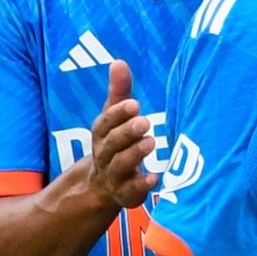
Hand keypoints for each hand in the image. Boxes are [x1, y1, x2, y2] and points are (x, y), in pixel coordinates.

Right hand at [89, 61, 159, 208]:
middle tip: (145, 121)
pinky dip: (142, 184)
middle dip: (127, 132)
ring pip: (121, 165)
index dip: (118, 114)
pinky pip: (132, 190)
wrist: (103, 185)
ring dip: (135, 154)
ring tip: (151, 142)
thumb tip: (118, 61)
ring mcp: (114, 176)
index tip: (135, 104)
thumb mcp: (116, 116)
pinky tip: (155, 177)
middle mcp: (104, 156)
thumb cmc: (116, 141)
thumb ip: (119, 91)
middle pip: (112, 144)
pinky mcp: (127, 194)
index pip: (105, 123)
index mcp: (101, 135)